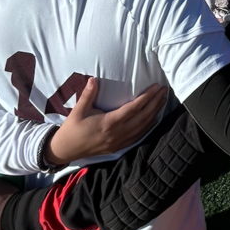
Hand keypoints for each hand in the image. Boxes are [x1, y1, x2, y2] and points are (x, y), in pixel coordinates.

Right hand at [46, 79, 167, 165]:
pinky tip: (153, 120)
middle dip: (155, 103)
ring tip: (162, 101)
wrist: (65, 150)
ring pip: (143, 128)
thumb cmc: (72, 129)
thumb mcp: (78, 110)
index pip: (133, 108)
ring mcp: (119, 142)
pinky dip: (148, 127)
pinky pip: (138, 137)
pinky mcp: (118, 147)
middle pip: (143, 117)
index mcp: (109, 123)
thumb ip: (88, 94)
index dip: (146, 97)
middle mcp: (117, 133)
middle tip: (164, 91)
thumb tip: (94, 78)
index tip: (156, 87)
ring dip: (154, 114)